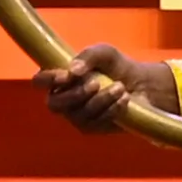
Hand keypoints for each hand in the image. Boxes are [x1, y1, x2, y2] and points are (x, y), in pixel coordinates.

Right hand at [31, 44, 177, 132]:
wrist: (140, 83)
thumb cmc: (116, 66)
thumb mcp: (104, 53)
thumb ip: (88, 55)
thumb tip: (72, 70)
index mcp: (60, 79)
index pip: (40, 81)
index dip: (47, 80)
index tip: (66, 75)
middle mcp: (63, 100)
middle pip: (55, 104)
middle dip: (76, 94)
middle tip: (96, 82)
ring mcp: (76, 116)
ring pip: (79, 114)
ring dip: (101, 99)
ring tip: (120, 87)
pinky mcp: (92, 128)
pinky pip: (96, 123)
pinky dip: (111, 109)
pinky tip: (124, 99)